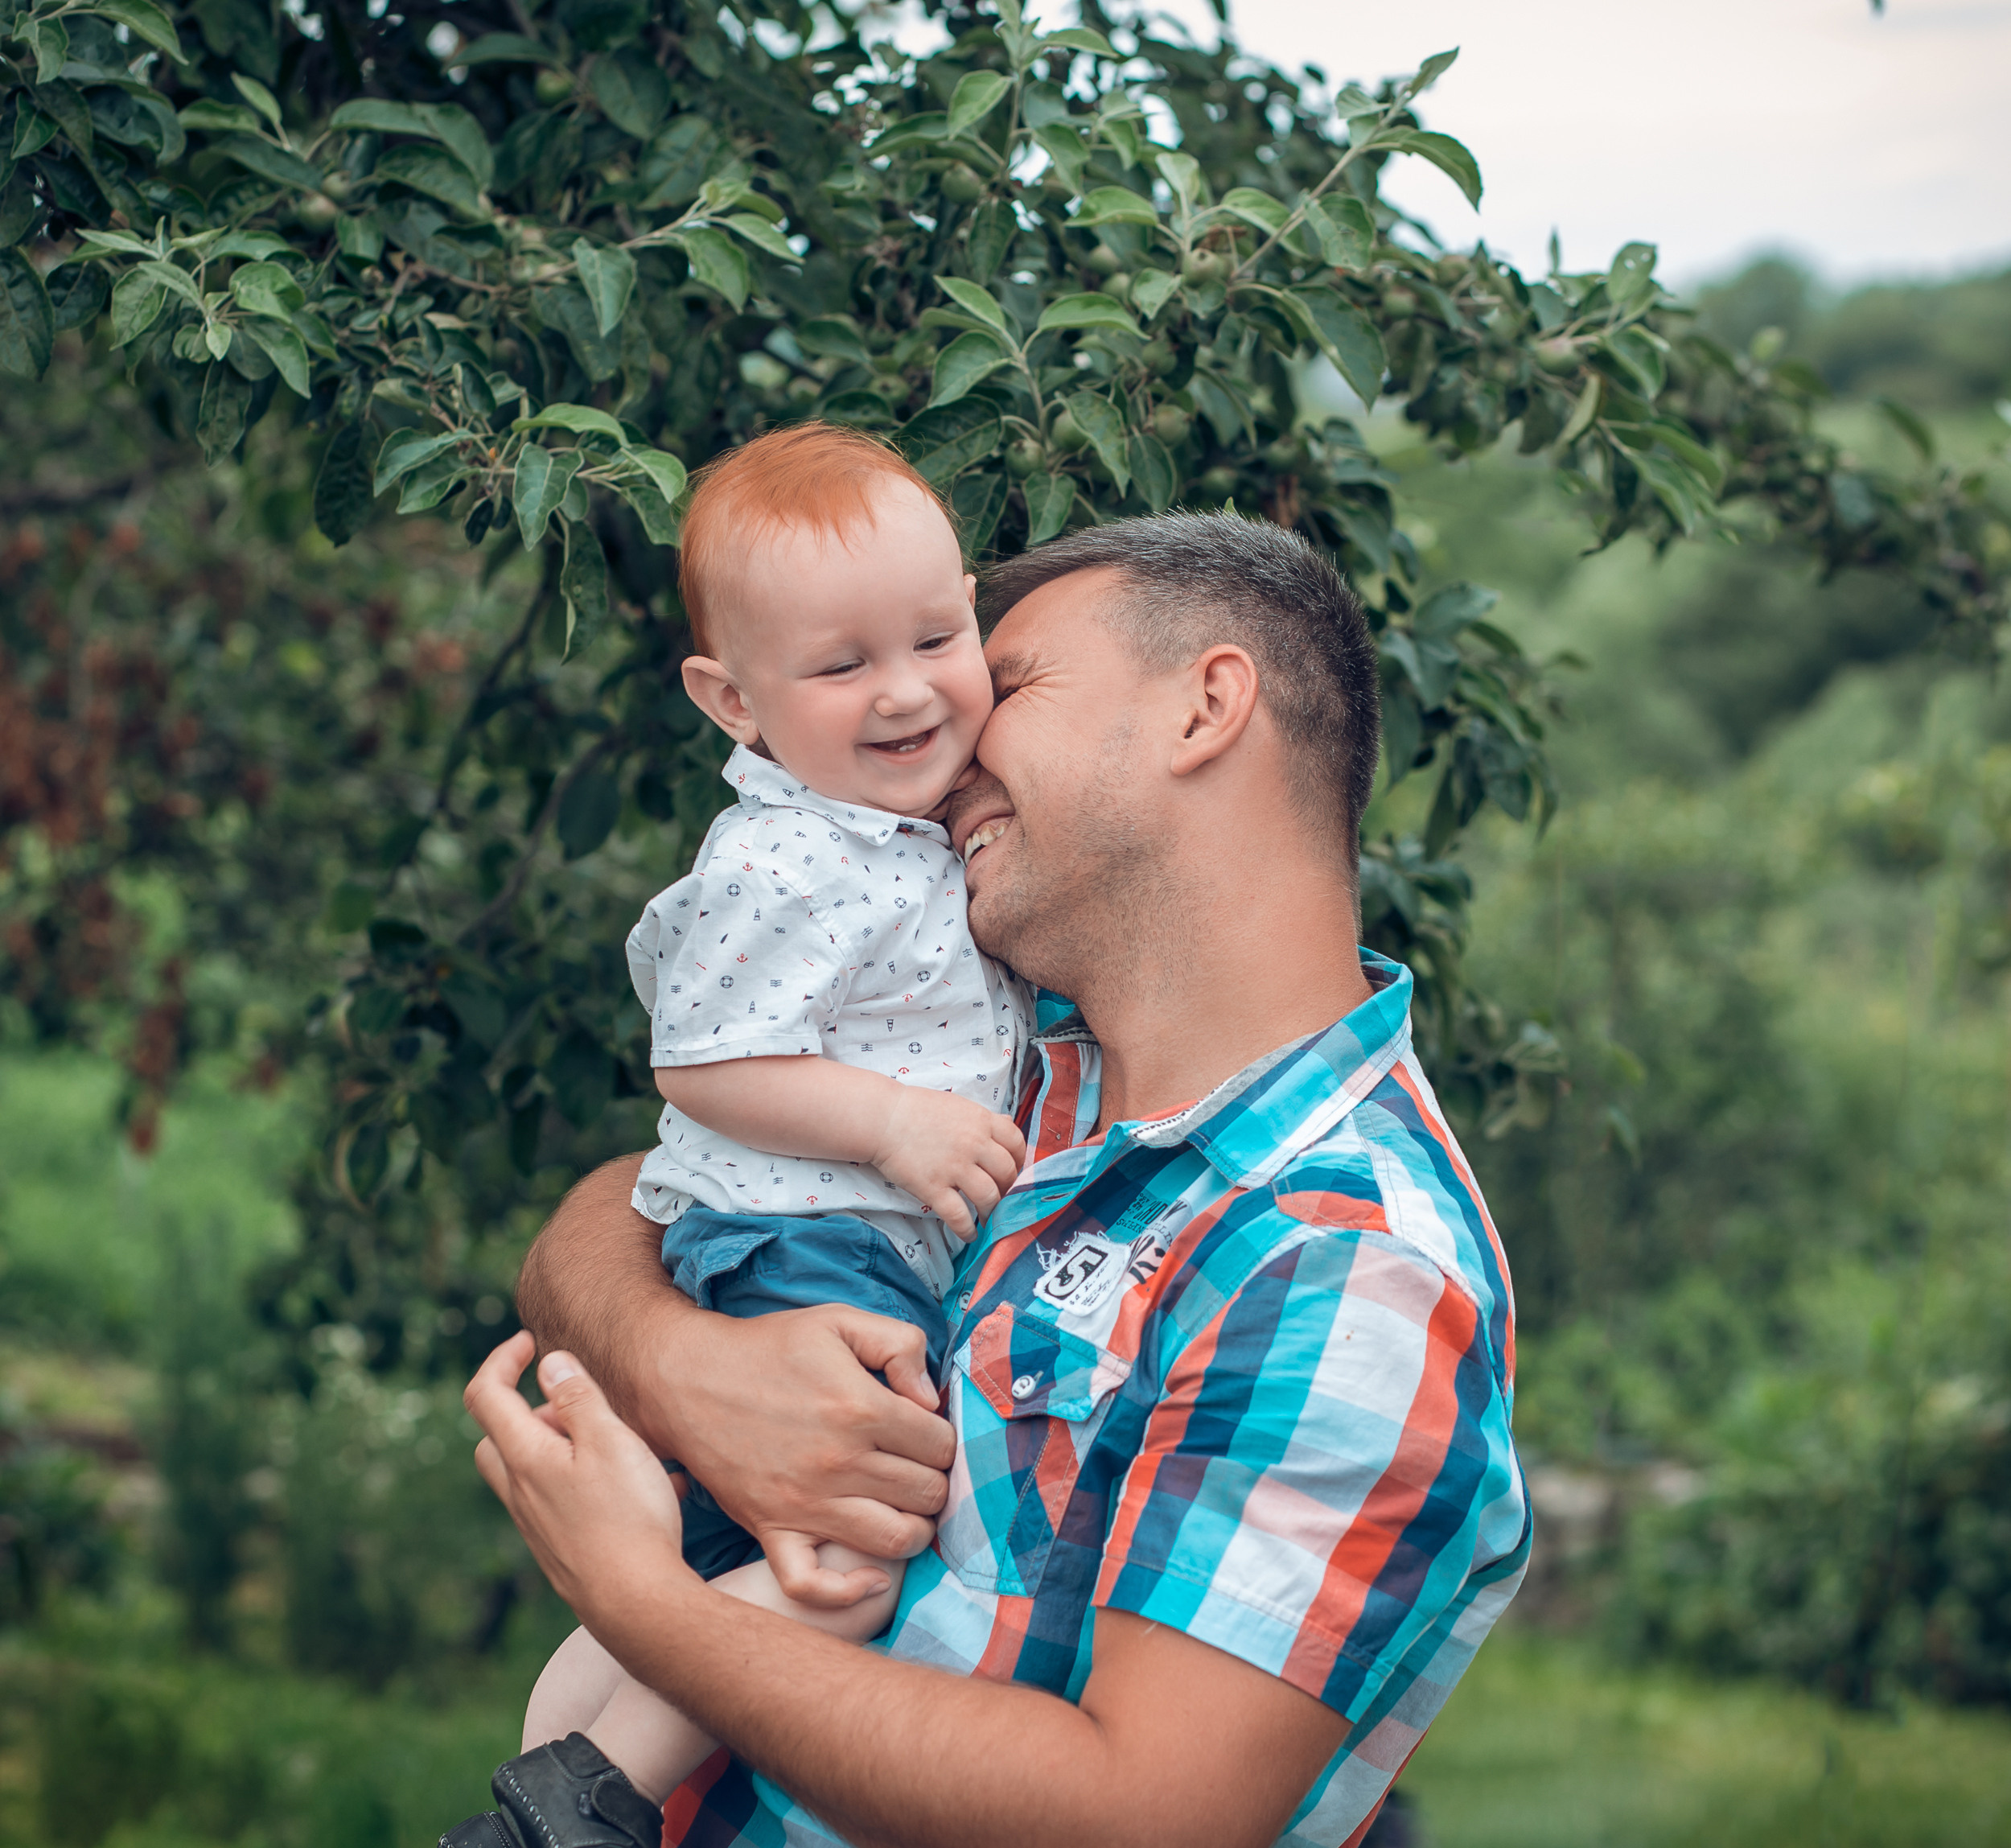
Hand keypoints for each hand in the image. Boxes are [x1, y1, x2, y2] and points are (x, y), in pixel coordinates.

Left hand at [464, 1333, 694, 1635]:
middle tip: (580, 1407)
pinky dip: (588, 1482)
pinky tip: (647, 1488)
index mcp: (526, 1457)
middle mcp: (521, 1493)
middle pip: (498, 1438)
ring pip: (531, 1472)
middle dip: (531, 1410)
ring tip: (626, 1446)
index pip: (485, 1395)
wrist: (637, 1605)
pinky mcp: (560, 1550)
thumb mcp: (610, 1441)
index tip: (532, 1341)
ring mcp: (537, 1526)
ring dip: (564, 1447)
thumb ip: (577, 1397)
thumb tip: (548, 1362)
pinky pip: (562, 1501)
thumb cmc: (628, 1517)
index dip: (502, 1359)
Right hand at [649, 1302, 956, 1605]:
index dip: (942, 1438)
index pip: (941, 1446)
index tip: (925, 1431)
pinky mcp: (772, 1529)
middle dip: (933, 1480)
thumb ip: (899, 1344)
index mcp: (861, 1409)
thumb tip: (930, 1400)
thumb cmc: (768, 1347)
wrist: (689, 1377)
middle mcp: (839, 1463)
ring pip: (894, 1541)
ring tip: (903, 1506)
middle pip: (927, 1495)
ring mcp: (805, 1504)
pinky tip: (870, 1575)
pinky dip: (848, 1591)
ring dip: (913, 1528)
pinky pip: (813, 1584)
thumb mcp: (839, 1320)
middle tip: (917, 1466)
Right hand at [871, 1088, 1026, 1240]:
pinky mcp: (933, 1188)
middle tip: (1002, 1197)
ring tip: (988, 1219)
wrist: (882, 1118)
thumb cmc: (918, 1109)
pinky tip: (968, 1234)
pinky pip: (959, 1216)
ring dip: (992, 1212)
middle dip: (1009, 1189)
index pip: (1016, 1143)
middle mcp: (974, 1144)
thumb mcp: (958, 1105)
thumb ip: (983, 1119)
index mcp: (981, 1121)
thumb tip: (1007, 1127)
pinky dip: (967, 1229)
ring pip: (989, 1197)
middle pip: (1007, 1173)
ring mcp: (954, 1167)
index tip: (1014, 1171)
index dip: (1020, 1161)